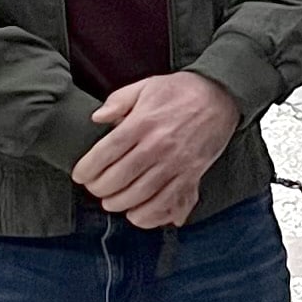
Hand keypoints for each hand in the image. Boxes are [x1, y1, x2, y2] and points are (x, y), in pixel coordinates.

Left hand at [72, 71, 242, 228]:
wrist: (220, 96)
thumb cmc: (181, 91)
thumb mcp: (146, 86)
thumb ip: (118, 101)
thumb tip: (97, 118)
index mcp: (143, 122)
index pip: (106, 152)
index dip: (88, 168)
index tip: (80, 176)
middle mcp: (158, 144)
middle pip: (119, 177)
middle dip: (100, 189)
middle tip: (94, 189)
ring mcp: (176, 162)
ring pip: (140, 193)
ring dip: (120, 203)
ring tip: (111, 202)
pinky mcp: (192, 173)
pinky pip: (167, 201)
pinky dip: (148, 213)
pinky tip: (135, 214)